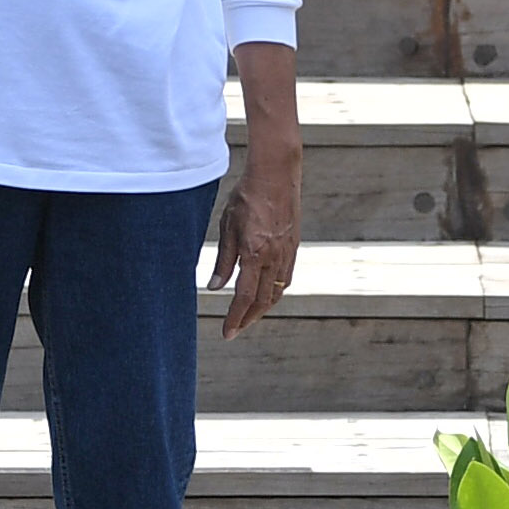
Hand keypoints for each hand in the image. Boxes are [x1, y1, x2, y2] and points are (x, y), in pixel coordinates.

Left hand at [211, 127, 301, 336]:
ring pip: (277, 292)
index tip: (227, 333)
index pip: (244, 297)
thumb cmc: (247, 197)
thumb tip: (214, 287)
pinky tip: (266, 293)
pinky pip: (286, 278)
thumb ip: (223, 260)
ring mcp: (287, 253)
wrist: (276, 175)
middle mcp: (274, 258)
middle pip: (263, 301)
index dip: (235, 318)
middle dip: (248, 319)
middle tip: (235, 329)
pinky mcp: (293, 246)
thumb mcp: (227, 227)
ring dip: (263, 308)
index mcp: (255, 254)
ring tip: (249, 316)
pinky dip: (275, 292)